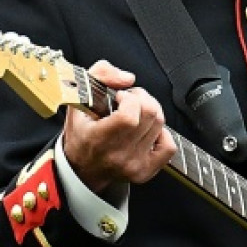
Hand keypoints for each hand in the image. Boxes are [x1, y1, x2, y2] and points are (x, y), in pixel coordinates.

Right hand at [62, 60, 174, 195]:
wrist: (81, 170)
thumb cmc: (80, 136)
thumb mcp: (78, 99)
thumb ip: (99, 75)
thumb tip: (128, 78)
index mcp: (98, 139)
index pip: (129, 115)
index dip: (129, 99)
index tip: (119, 98)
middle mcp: (119, 155)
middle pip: (149, 114)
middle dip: (141, 99)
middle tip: (129, 101)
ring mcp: (134, 165)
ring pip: (159, 124)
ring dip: (150, 112)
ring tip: (136, 113)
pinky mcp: (146, 171)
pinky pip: (169, 146)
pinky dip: (161, 133)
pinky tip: (146, 131)